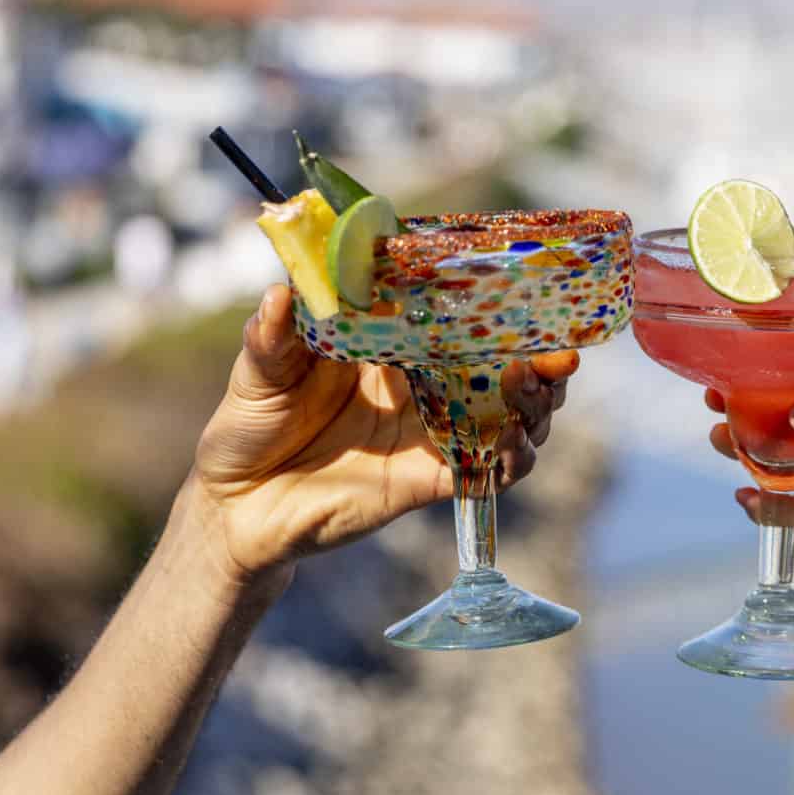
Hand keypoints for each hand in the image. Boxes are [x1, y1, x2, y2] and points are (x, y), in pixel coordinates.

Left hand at [191, 284, 577, 581]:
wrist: (235, 509)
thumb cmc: (247, 427)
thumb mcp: (259, 371)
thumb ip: (273, 335)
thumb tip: (280, 292)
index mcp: (389, 346)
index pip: (454, 315)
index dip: (495, 301)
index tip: (527, 285)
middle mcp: (421, 387)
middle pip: (498, 364)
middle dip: (538, 355)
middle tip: (557, 349)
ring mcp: (429, 433)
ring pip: (506, 415)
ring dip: (535, 402)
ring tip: (533, 386)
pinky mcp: (428, 481)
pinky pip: (486, 472)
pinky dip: (511, 461)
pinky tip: (516, 447)